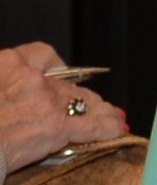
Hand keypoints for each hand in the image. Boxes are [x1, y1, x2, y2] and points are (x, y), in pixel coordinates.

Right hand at [0, 41, 127, 178]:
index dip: (59, 66)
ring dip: (101, 109)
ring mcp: (46, 101)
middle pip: (68, 83)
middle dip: (82, 95)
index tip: (65, 75)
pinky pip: (92, 125)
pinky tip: (118, 129)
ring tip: (113, 115)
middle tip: (93, 104)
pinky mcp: (57, 126)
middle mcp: (30, 77)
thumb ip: (6, 85)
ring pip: (84, 101)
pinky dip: (108, 127)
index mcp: (7, 64)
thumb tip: (15, 94)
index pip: (42, 54)